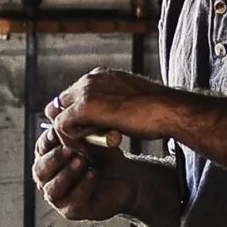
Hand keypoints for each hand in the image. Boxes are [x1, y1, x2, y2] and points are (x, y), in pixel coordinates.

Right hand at [33, 124, 136, 222]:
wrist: (127, 178)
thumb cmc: (105, 157)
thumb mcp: (91, 140)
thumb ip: (76, 133)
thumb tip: (64, 120)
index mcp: (48, 158)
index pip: (41, 148)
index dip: (49, 140)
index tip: (61, 131)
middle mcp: (48, 178)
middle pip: (40, 170)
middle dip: (55, 158)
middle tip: (70, 149)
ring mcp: (58, 196)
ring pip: (52, 187)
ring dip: (67, 173)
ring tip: (82, 161)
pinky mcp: (71, 210)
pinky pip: (72, 200)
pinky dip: (83, 186)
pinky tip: (94, 174)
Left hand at [48, 70, 178, 146]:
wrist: (168, 110)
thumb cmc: (156, 111)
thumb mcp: (128, 103)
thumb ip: (110, 107)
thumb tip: (101, 123)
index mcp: (100, 77)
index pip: (71, 96)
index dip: (74, 117)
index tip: (86, 135)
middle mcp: (89, 80)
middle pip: (59, 104)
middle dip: (67, 124)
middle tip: (82, 143)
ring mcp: (85, 91)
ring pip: (57, 115)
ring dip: (68, 135)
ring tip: (87, 149)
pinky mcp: (84, 106)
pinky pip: (62, 126)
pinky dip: (70, 140)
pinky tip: (87, 150)